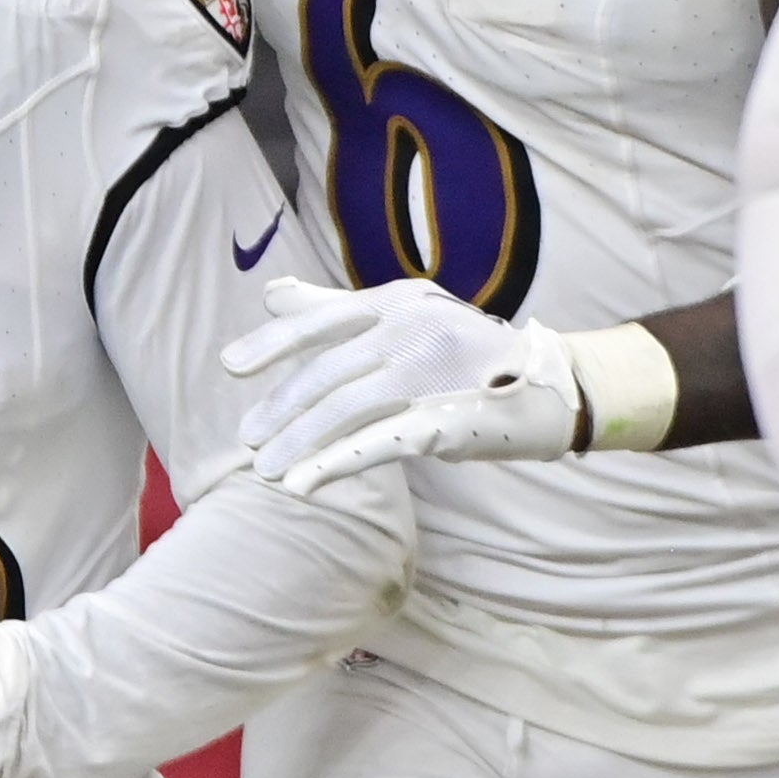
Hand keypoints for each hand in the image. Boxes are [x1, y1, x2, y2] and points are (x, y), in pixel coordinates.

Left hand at [224, 278, 578, 490]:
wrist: (547, 386)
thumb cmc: (466, 354)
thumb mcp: (405, 317)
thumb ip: (336, 307)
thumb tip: (273, 294)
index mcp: (398, 301)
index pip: (324, 319)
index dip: (275, 343)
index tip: (231, 366)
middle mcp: (412, 330)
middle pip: (329, 372)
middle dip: (282, 408)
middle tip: (248, 437)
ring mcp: (430, 374)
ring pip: (345, 411)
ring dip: (298, 442)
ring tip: (266, 469)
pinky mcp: (443, 420)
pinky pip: (377, 443)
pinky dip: (333, 464)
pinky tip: (302, 484)